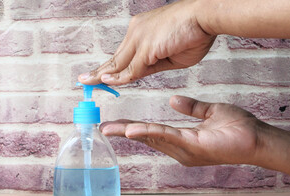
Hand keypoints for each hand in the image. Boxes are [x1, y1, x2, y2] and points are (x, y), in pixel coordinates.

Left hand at [79, 0, 214, 85]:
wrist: (204, 17)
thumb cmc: (193, 33)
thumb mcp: (170, 57)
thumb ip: (152, 67)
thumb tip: (138, 76)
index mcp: (141, 31)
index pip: (123, 54)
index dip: (112, 67)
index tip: (102, 76)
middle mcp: (136, 32)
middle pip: (116, 58)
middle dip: (100, 71)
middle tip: (84, 79)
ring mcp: (139, 39)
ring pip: (119, 63)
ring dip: (103, 75)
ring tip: (88, 83)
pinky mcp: (146, 47)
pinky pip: (132, 68)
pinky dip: (120, 78)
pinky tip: (106, 83)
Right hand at [100, 95, 264, 165]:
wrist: (257, 138)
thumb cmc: (237, 128)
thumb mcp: (209, 112)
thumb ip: (191, 108)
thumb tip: (173, 100)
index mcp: (182, 139)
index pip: (153, 131)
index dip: (135, 126)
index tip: (117, 122)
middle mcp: (180, 148)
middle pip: (147, 137)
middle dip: (124, 131)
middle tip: (103, 127)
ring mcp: (186, 150)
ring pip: (153, 138)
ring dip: (131, 132)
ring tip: (111, 128)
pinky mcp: (193, 147)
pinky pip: (168, 137)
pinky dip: (149, 133)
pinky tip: (133, 129)